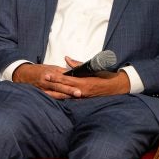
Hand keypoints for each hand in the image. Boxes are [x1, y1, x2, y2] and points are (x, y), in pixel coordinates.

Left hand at [12, 60, 128, 99]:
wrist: (116, 87)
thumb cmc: (105, 76)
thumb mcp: (93, 68)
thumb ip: (78, 64)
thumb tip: (66, 59)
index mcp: (84, 82)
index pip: (67, 79)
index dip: (56, 77)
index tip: (47, 74)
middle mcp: (82, 91)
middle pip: (64, 87)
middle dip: (52, 84)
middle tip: (42, 80)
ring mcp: (82, 96)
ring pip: (65, 95)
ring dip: (55, 92)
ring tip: (44, 91)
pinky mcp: (83, 99)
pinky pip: (70, 98)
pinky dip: (62, 97)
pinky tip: (54, 96)